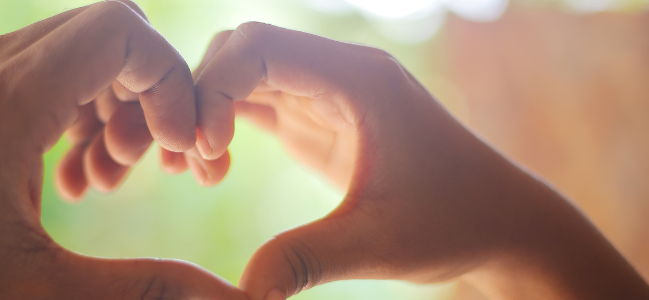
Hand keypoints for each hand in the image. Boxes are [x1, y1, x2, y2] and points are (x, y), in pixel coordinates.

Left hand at [0, 2, 245, 298]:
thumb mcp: (46, 293)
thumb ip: (149, 289)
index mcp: (7, 104)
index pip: (119, 31)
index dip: (168, 80)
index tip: (172, 145)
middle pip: (107, 29)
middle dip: (149, 90)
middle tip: (147, 161)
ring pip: (79, 45)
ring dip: (116, 100)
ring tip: (110, 174)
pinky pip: (47, 66)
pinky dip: (82, 104)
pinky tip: (77, 169)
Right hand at [191, 23, 648, 299]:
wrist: (498, 224)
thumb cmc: (455, 223)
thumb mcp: (379, 245)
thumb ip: (306, 260)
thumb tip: (242, 293)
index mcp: (359, 78)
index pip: (260, 46)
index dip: (216, 87)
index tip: (205, 150)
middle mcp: (339, 72)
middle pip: (241, 49)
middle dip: (201, 97)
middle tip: (188, 165)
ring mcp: (326, 92)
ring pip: (242, 71)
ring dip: (207, 111)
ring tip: (197, 172)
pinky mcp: (318, 118)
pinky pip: (254, 99)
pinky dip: (223, 124)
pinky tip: (215, 169)